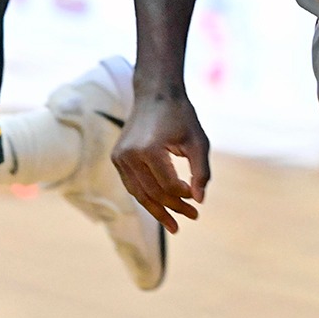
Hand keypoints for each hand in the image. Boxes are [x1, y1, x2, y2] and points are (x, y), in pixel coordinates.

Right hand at [111, 87, 210, 232]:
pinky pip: (132, 185)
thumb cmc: (181, 116)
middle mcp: (130, 155)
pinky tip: (161, 206)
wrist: (155, 93)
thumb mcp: (198, 141)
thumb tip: (199, 201)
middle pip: (152, 193)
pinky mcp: (117, 157)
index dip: (184, 197)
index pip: (168, 186)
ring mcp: (120, 157)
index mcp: (149, 150)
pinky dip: (146, 196)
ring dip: (158, 209)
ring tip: (175, 224)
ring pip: (139, 193)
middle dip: (173, 208)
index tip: (198, 201)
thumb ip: (201, 172)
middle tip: (192, 217)